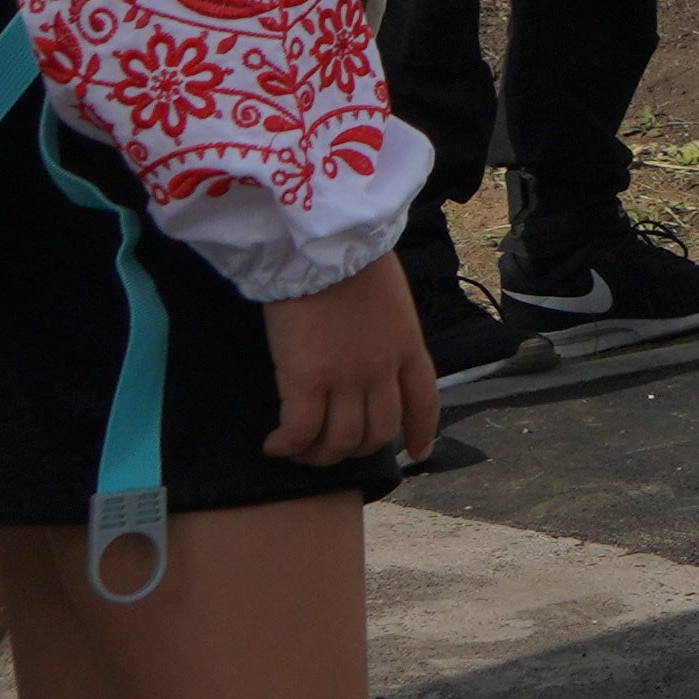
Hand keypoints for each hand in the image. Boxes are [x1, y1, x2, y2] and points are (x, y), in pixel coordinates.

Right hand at [262, 256, 440, 465]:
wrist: (324, 242)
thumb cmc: (350, 254)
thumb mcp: (388, 294)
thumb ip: (386, 326)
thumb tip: (370, 340)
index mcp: (408, 345)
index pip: (424, 401)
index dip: (422, 432)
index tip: (418, 452)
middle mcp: (383, 370)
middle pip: (378, 432)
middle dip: (355, 450)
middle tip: (329, 448)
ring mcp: (346, 378)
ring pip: (340, 441)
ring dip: (318, 455)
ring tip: (298, 450)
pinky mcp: (306, 380)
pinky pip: (300, 431)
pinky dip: (287, 446)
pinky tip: (274, 445)